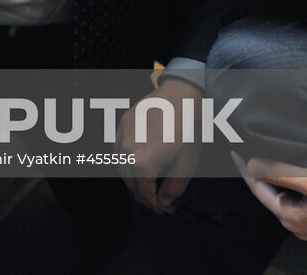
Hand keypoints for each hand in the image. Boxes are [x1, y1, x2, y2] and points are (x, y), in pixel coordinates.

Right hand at [117, 77, 204, 213]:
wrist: (179, 97)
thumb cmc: (186, 131)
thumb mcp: (186, 165)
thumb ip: (173, 188)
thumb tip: (164, 201)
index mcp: (141, 164)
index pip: (144, 194)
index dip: (156, 206)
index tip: (166, 209)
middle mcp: (125, 152)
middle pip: (129, 183)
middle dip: (144, 195)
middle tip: (159, 200)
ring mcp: (120, 137)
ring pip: (121, 167)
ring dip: (134, 178)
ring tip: (149, 182)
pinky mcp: (121, 125)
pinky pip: (119, 150)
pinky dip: (128, 161)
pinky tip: (141, 161)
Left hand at [233, 153, 306, 242]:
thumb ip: (282, 174)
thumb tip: (252, 165)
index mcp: (290, 217)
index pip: (257, 188)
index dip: (244, 168)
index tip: (234, 151)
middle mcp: (295, 224)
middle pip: (269, 192)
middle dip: (260, 171)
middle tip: (251, 149)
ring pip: (283, 194)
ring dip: (277, 177)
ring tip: (271, 157)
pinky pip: (297, 199)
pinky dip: (291, 184)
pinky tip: (294, 173)